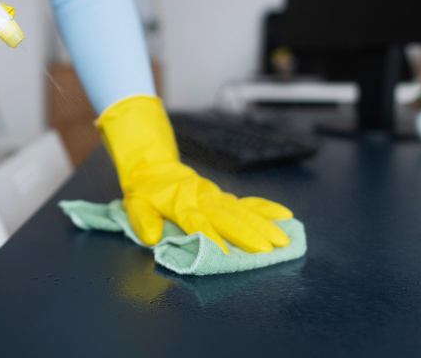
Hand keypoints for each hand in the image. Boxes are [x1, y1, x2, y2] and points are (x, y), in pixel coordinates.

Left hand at [97, 96, 292, 253]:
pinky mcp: (223, 196)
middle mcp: (203, 199)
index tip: (224, 253)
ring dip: (263, 224)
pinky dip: (266, 208)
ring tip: (283, 238)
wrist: (154, 167)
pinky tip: (285, 215)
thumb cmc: (145, 191)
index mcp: (181, 203)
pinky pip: (247, 202)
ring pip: (241, 210)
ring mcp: (215, 196)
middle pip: (227, 217)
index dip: (210, 237)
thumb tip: (152, 238)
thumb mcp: (134, 205)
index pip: (197, 222)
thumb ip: (143, 221)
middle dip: (248, 234)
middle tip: (268, 249)